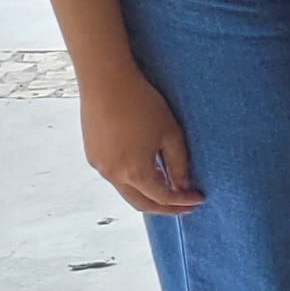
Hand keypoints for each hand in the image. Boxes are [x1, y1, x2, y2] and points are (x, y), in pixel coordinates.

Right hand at [80, 69, 202, 215]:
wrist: (106, 82)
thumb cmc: (141, 103)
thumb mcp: (170, 134)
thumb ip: (179, 165)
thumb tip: (183, 187)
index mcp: (135, 172)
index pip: (163, 198)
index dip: (183, 202)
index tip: (197, 199)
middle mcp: (113, 174)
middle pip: (141, 204)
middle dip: (164, 208)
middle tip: (184, 205)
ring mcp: (99, 166)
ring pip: (126, 191)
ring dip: (147, 194)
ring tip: (167, 188)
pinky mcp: (92, 155)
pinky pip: (114, 177)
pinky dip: (132, 181)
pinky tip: (145, 171)